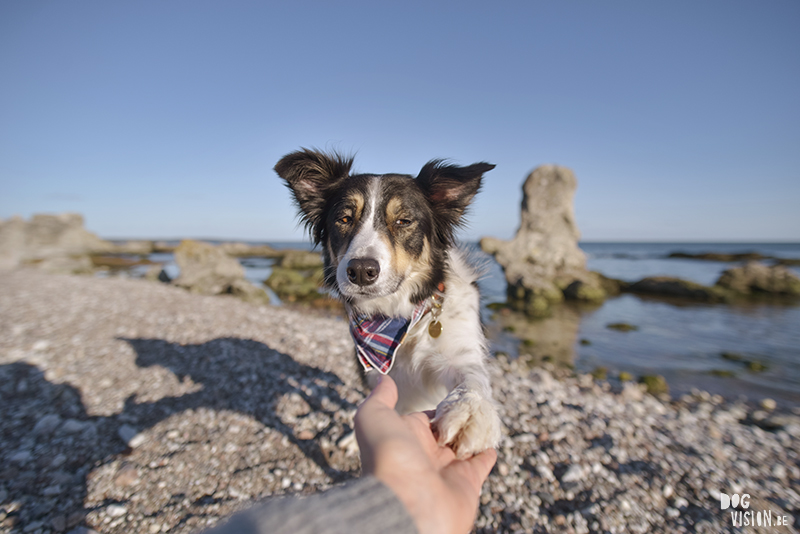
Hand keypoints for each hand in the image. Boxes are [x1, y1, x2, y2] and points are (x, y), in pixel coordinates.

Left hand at [354, 375, 496, 533]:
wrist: (406, 505)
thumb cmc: (387, 458)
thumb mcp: (373, 418)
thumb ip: (379, 397)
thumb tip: (382, 378)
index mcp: (406, 438)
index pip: (427, 418)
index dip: (439, 408)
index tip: (450, 396)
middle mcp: (426, 454)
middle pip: (449, 428)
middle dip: (458, 417)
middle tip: (470, 403)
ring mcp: (448, 468)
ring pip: (466, 440)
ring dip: (474, 428)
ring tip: (481, 414)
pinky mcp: (469, 481)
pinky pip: (481, 460)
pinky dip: (487, 449)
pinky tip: (490, 439)